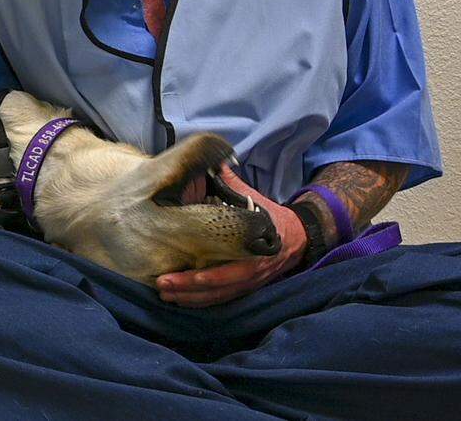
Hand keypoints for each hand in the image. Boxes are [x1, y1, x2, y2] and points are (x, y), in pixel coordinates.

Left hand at [156, 163, 306, 306]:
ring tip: (165, 294)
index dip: (208, 275)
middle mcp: (251, 271)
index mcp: (254, 250)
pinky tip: (179, 298)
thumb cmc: (268, 217)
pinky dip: (199, 300)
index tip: (186, 273)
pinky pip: (220, 298)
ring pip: (217, 296)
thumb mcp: (253, 199)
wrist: (297, 238)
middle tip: (162, 284)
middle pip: (218, 287)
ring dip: (190, 297)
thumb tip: (214, 160)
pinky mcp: (243, 288)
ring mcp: (248, 283)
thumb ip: (231, 182)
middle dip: (189, 287)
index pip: (231, 269)